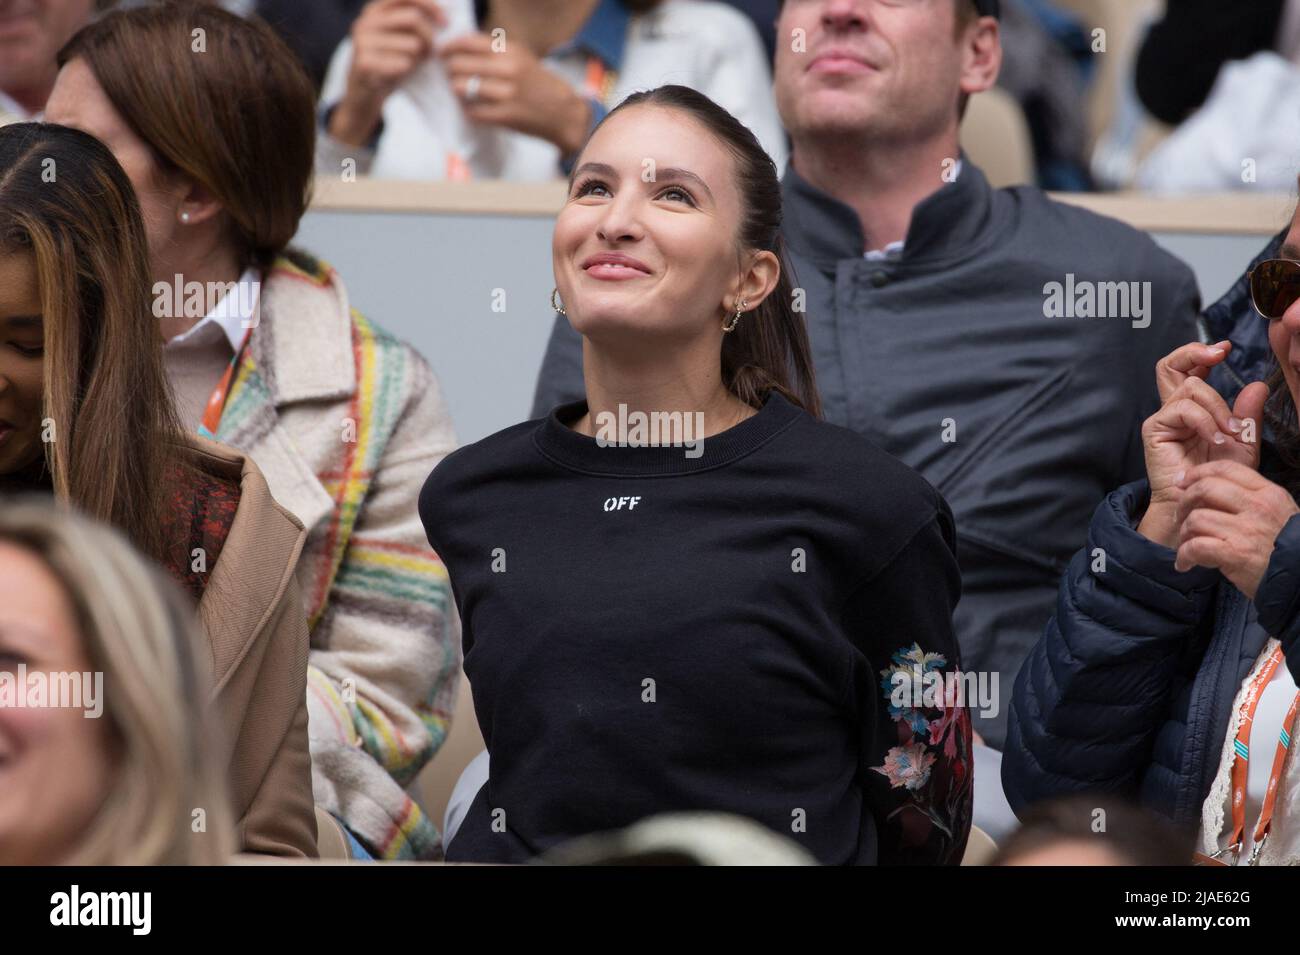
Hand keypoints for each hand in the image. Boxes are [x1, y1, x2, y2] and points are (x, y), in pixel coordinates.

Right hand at [330, 0, 446, 145]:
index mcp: (375, 11)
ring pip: (412, 44)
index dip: (431, 6)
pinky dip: (409, 71)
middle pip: (413, 19)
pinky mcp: (364, 63)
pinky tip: (401, 75)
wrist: (364, 95)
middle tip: (431, 53)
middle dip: (430, 38)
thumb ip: (416, 23)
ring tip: (411, 65)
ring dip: (419, 59)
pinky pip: (404, 64)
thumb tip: (449, 10)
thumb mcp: (401, 38)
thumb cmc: (389, 63)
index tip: (446, 22)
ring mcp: (362, 42)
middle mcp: (365, 22)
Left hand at [439, 32, 591, 155]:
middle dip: (450, 71)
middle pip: (459, 65)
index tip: (442, 53)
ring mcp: (507, 94)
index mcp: (510, 50)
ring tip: (461, 93)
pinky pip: (472, 111)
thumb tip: (459, 48)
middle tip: (451, 76)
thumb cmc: (538, 83)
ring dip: (456, 91)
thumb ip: (494, 51)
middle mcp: (508, 69)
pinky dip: (468, 111)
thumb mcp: (521, 57)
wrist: (563, 112)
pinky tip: (472, 109)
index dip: (449, 47)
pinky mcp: (506, 116)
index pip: (468, 42)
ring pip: (462, 87)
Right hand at [1135, 341, 1266, 546]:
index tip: (1225, 349)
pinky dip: (1205, 421)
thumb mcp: (1243, 442)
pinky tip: (1215, 439)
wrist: (1199, 503)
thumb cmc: (1217, 478)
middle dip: (1193, 352)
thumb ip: (1248, 415)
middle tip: (1218, 356)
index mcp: (1192, 408)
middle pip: (1169, 365)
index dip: (1202, 353)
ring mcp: (1163, 418)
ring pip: (1189, 388)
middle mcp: (1174, 409)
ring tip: (1228, 432)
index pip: (1189, 369)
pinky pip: (1183, 409)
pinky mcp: (1156, 429)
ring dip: (1217, 406)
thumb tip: (1258, 385)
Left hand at [1173, 460, 1299, 597]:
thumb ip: (1250, 499)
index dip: (1197, 473)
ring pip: (1197, 518)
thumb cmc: (1286, 549)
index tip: (1182, 483)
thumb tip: (1209, 489)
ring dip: (1184, 534)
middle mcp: (1258, 507)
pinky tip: (1186, 564)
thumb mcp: (1278, 513)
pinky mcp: (1236, 554)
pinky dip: (1185, 555)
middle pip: (1205, 488)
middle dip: (1184, 501)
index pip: (1226, 469)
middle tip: (1180, 517)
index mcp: (1268, 494)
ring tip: (1188, 546)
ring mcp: (1247, 530)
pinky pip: (1196, 546)